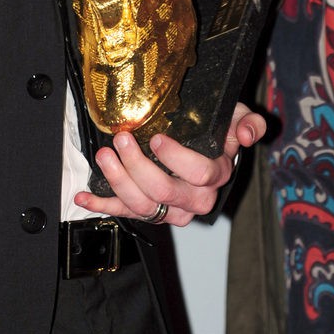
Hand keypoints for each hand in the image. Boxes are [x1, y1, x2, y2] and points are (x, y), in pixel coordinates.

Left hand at [74, 103, 266, 226]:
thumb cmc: (220, 131)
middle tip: (121, 140)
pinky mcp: (153, 212)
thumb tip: (249, 134)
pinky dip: (103, 206)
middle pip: (165, 191)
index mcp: (217, 174)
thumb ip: (249, 123)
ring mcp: (173, 209)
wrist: (207, 151)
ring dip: (118, 183)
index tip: (157, 138)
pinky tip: (84, 197)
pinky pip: (127, 214)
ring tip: (104, 156)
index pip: (200, 173)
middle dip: (137, 166)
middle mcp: (195, 198)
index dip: (176, 158)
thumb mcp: (237, 118)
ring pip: (144, 206)